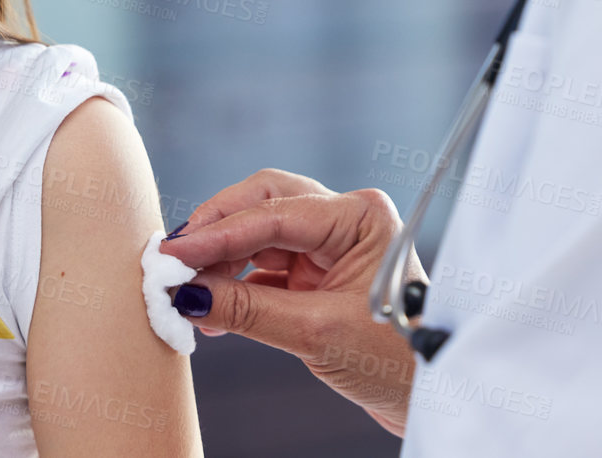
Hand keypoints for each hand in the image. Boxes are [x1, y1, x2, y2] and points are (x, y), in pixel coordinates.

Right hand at [158, 169, 423, 435]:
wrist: (428, 397)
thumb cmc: (395, 362)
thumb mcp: (317, 334)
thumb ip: (248, 309)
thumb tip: (187, 294)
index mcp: (359, 216)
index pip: (274, 213)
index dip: (217, 234)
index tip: (172, 254)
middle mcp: (344, 218)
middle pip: (261, 204)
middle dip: (215, 230)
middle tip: (173, 259)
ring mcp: (329, 244)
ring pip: (257, 234)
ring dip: (220, 260)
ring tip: (187, 293)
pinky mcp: (315, 273)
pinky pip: (262, 266)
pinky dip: (234, 284)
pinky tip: (210, 309)